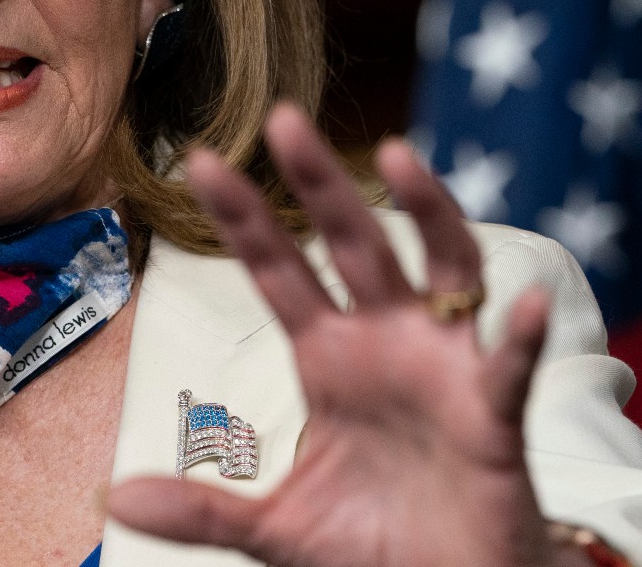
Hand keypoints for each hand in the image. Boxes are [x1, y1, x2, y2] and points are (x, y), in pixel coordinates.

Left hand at [107, 103, 577, 566]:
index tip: (201, 160)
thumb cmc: (376, 546)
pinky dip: (520, 337)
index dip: (243, 218)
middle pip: (353, 244)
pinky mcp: (493, 418)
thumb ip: (204, 508)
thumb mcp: (277, 530)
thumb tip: (116, 495)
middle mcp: (387, 344)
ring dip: (427, 213)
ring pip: (444, 270)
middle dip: (320, 183)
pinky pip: (508, 369)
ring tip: (400, 158)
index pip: (279, 271)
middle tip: (284, 118)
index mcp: (329, 357)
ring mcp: (445, 370)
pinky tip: (525, 303)